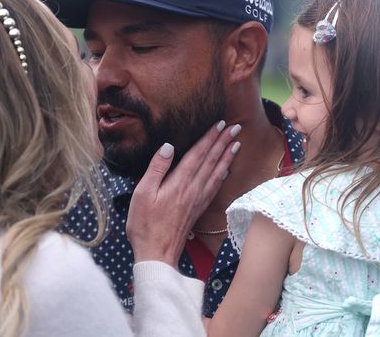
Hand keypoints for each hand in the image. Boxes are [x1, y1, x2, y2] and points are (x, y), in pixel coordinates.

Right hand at [127, 120, 241, 266]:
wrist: (157, 254)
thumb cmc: (145, 224)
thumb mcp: (142, 193)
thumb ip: (156, 168)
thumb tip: (168, 146)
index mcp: (179, 182)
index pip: (198, 154)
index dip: (209, 137)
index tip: (220, 124)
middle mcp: (193, 189)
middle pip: (211, 160)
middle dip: (223, 142)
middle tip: (235, 127)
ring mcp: (198, 200)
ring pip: (216, 172)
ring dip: (227, 156)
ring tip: (236, 143)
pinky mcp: (198, 209)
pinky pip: (215, 187)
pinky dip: (223, 175)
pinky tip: (226, 170)